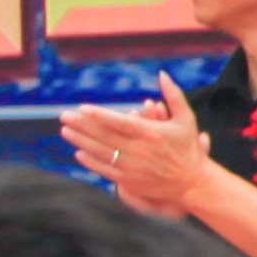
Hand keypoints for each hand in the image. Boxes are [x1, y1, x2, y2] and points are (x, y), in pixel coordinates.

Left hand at [60, 72, 220, 219]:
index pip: (120, 122)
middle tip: (63, 115)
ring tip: (65, 130)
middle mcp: (139, 150)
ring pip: (101, 152)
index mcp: (151, 133)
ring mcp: (133, 167)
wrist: (193, 183)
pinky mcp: (130, 182)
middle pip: (104, 136)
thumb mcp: (186, 119)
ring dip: (81, 141)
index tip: (82, 108)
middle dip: (82, 125)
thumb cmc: (188, 147)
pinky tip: (78, 152)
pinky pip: (105, 170)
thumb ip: (173, 95)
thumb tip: (162, 73)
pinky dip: (90, 161)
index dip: (99, 116)